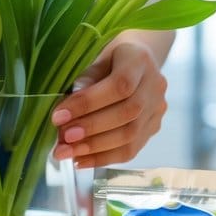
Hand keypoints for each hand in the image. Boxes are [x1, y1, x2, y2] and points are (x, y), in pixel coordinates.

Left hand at [50, 37, 168, 168]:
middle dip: (91, 129)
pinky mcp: (154, 127)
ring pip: (131, 136)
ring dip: (94, 149)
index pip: (119, 86)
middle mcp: (155, 85)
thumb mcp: (94, 56)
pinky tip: (81, 160)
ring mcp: (158, 108)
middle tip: (62, 139)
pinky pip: (131, 149)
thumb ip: (83, 80)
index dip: (88, 103)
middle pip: (128, 113)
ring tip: (66, 153)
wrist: (135, 57)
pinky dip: (104, 158)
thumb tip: (65, 113)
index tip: (58, 116)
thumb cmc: (107, 54)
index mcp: (139, 60)